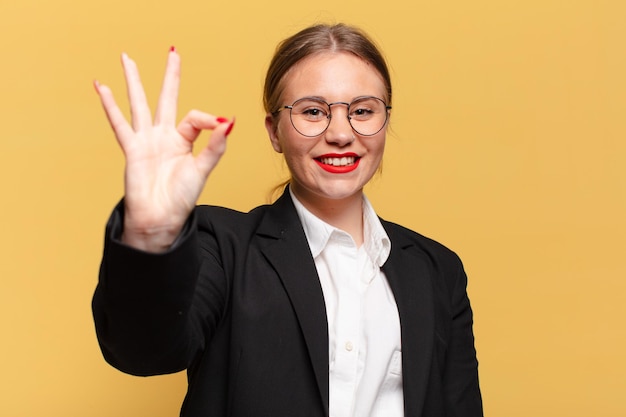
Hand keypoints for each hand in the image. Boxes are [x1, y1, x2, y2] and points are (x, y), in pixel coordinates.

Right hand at [95, 48, 233, 251]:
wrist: (161, 218)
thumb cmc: (181, 198)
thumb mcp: (202, 169)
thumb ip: (215, 146)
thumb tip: (229, 121)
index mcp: (184, 140)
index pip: (195, 117)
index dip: (208, 118)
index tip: (219, 125)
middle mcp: (164, 136)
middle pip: (166, 98)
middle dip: (170, 76)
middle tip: (172, 52)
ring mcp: (146, 140)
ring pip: (140, 103)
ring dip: (134, 81)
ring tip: (127, 59)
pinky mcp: (132, 149)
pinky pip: (120, 123)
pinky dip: (110, 105)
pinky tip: (102, 86)